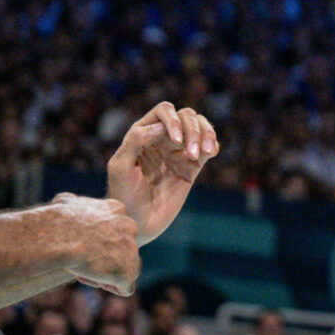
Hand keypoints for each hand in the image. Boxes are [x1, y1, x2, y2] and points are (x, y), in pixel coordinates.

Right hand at [54, 193, 141, 295]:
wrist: (61, 237)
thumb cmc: (58, 221)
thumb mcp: (64, 203)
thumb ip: (70, 202)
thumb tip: (62, 201)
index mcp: (117, 210)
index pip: (115, 229)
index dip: (97, 241)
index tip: (80, 244)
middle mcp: (130, 227)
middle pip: (122, 249)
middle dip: (105, 258)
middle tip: (82, 260)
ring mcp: (132, 250)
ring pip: (127, 268)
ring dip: (109, 273)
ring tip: (87, 271)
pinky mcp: (128, 271)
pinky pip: (125, 287)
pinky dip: (110, 286)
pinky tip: (94, 279)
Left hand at [108, 100, 219, 245]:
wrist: (137, 224)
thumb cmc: (123, 196)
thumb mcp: (120, 168)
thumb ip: (135, 141)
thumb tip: (159, 127)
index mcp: (143, 134)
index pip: (164, 111)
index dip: (172, 120)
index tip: (175, 140)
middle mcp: (162, 139)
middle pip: (186, 115)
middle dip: (192, 129)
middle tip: (192, 153)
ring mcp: (178, 152)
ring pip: (200, 126)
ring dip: (206, 134)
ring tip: (205, 153)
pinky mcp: (192, 167)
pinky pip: (208, 147)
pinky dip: (213, 144)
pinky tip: (210, 153)